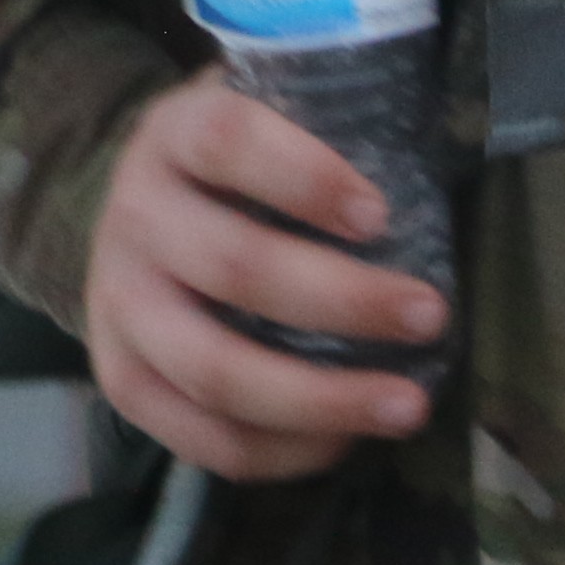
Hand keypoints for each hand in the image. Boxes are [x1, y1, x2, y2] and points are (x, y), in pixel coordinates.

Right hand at [81, 72, 448, 480]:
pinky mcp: (119, 377)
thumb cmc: (246, 166)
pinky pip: (197, 436)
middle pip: (236, 267)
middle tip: (431, 316)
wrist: (142, 212)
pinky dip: (277, 450)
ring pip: (214, 368)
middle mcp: (135, 217)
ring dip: (320, 398)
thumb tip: (448, 162)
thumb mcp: (277, 114)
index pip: (230, 142)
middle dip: (344, 300)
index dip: (305, 178)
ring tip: (409, 406)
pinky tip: (345, 440)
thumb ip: (338, 124)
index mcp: (175, 135)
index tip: (381, 215)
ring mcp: (116, 304)